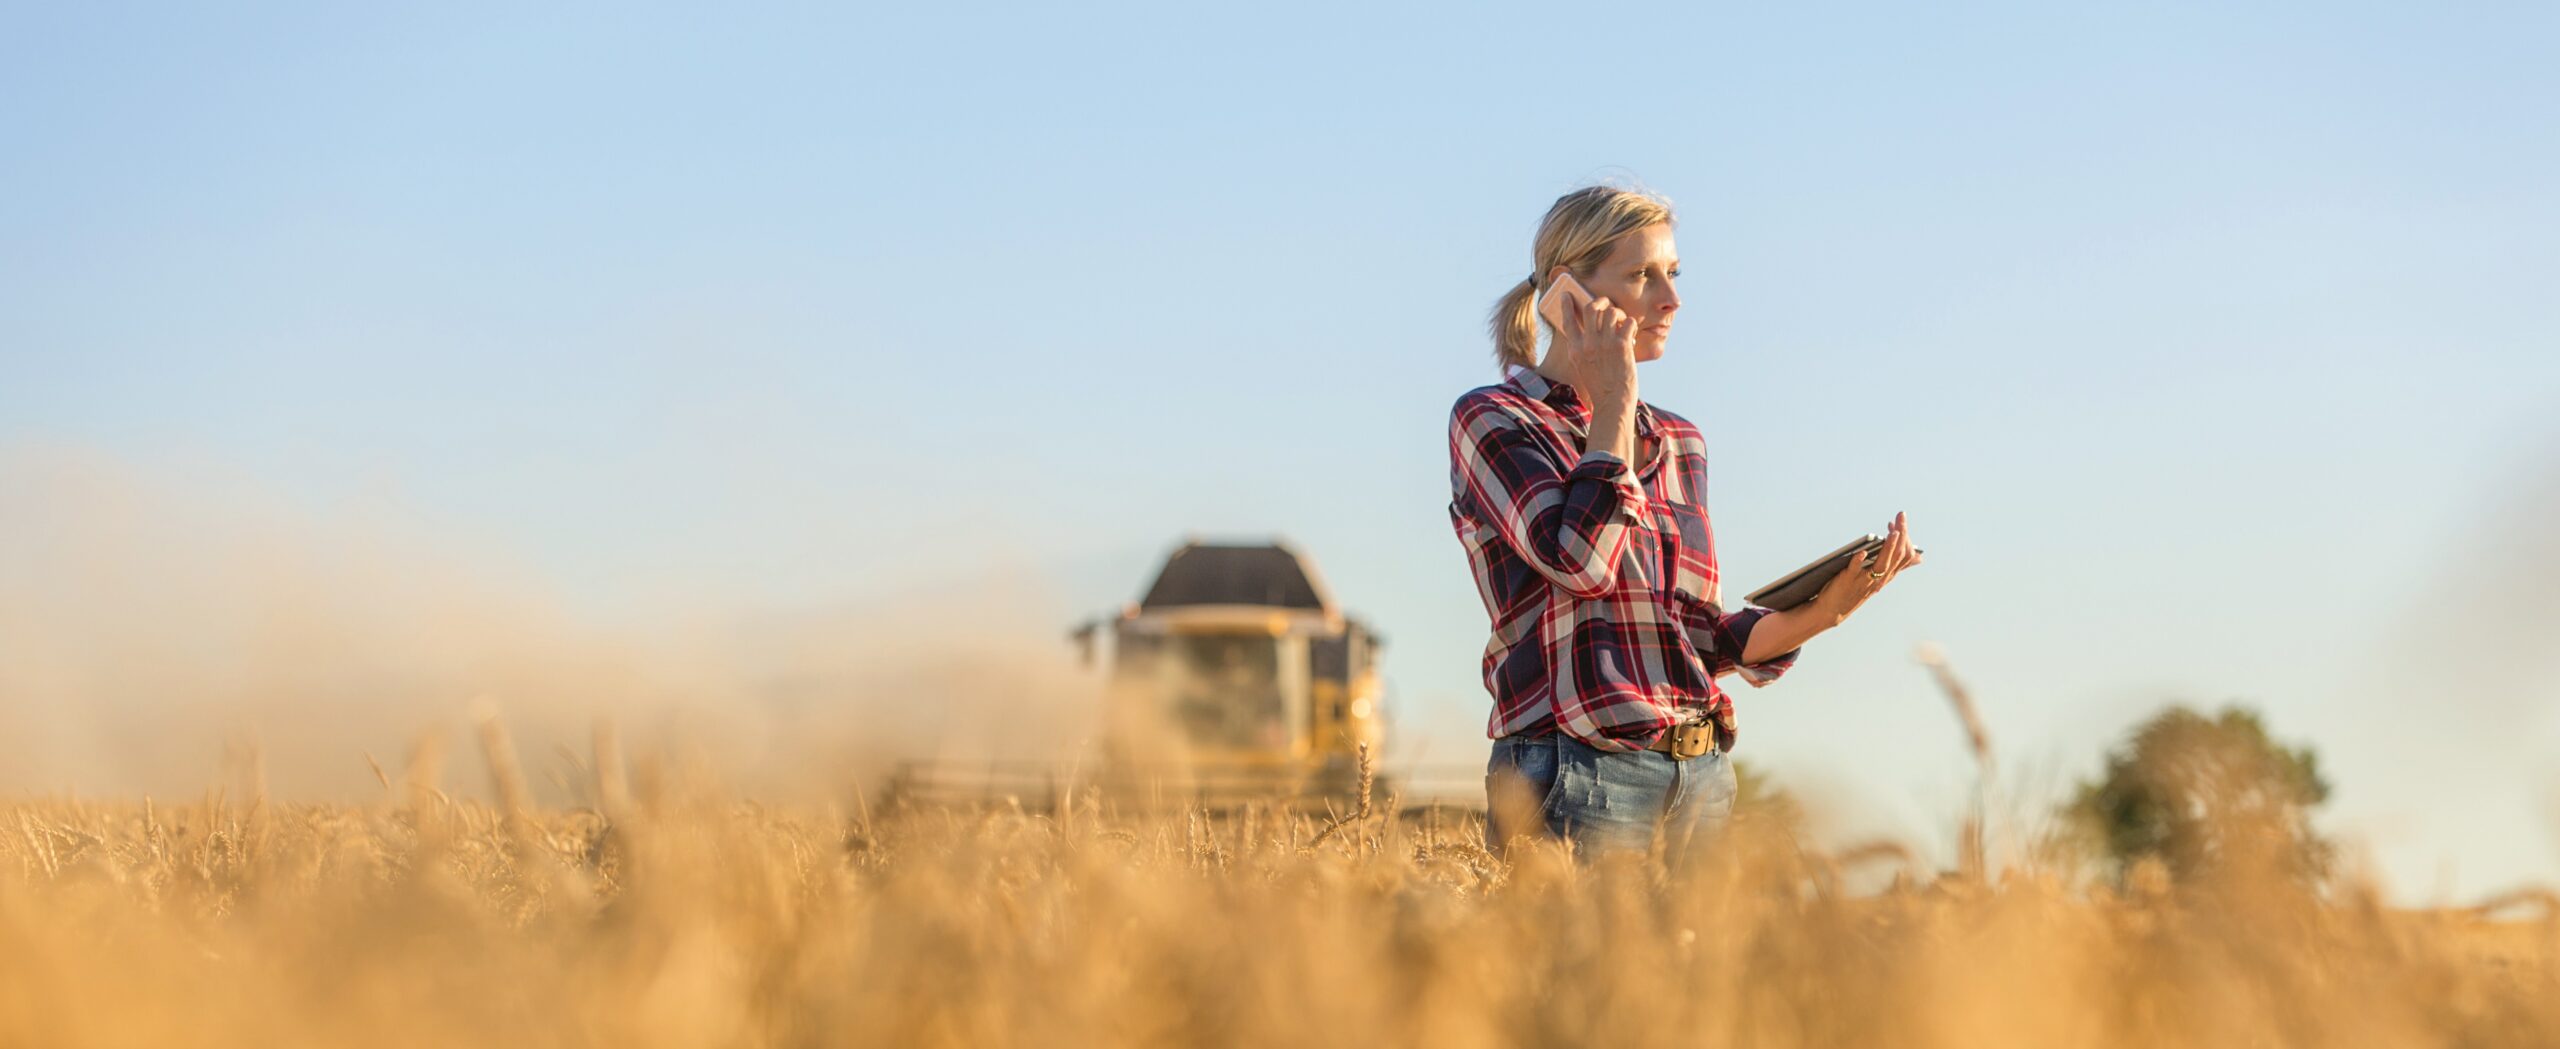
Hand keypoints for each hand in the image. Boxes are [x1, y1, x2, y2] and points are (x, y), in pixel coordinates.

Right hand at [1554, 266, 1637, 412]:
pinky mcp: (1621, 346)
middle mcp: (1588, 344)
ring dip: (1620, 314)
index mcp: (1575, 349)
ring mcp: (1604, 344)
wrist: (1612, 403)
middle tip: (1606, 302)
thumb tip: (1593, 327)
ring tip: (1622, 323)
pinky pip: (1628, 322)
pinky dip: (1631, 325)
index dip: (1566, 305)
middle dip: (1601, 300)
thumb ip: (1583, 348)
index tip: (1566, 294)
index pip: (1568, 321)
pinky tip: (1631, 334)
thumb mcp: (1582, 367)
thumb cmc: (1600, 387)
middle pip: (1591, 308)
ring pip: (1612, 311)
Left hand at [1808, 511, 1921, 625]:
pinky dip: (1859, 560)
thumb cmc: (1856, 590)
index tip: (1900, 523)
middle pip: (1897, 556)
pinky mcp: (1848, 580)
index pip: (1905, 557)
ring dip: (1889, 548)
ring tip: (1893, 532)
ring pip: (1882, 564)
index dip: (1905, 539)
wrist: (1833, 610)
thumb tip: (1919, 558)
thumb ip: (1896, 566)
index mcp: (1887, 576)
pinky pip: (1855, 570)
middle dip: (1902, 534)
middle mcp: (1880, 579)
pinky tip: (1862, 551)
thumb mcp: (1879, 578)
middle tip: (1901, 516)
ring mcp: (1865, 580)